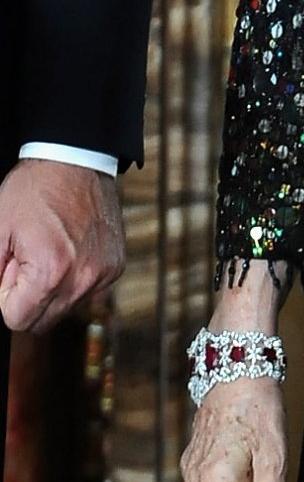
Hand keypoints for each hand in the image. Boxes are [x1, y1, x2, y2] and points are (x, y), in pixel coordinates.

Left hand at [0, 159, 125, 331]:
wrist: (77, 159)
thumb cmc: (35, 189)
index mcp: (51, 272)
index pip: (17, 320)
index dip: (7, 295)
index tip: (13, 264)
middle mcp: (83, 278)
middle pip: (43, 321)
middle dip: (29, 297)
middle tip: (29, 257)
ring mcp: (103, 274)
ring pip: (65, 308)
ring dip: (52, 289)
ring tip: (51, 249)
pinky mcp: (115, 267)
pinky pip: (86, 291)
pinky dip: (74, 277)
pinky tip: (70, 247)